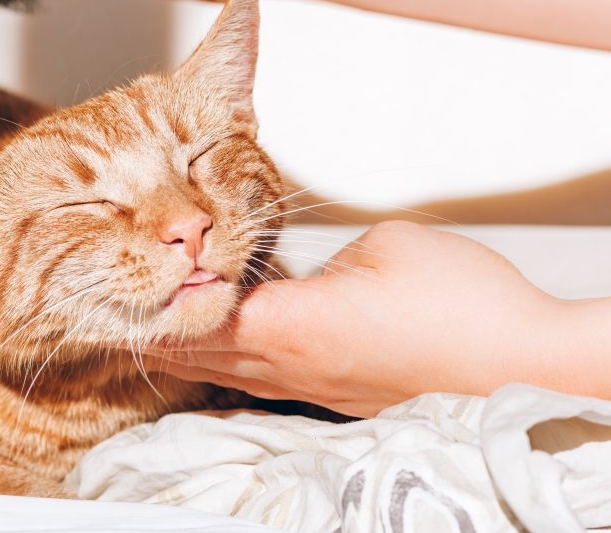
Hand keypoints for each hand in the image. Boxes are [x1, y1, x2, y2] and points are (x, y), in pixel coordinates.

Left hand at [144, 221, 568, 417]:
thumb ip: (327, 257)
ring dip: (191, 351)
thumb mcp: (384, 248)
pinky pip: (266, 382)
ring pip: (230, 373)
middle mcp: (292, 368)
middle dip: (158, 333)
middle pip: (200, 353)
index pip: (197, 317)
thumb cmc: (465, 309)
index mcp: (291, 327)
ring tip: (157, 334)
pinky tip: (233, 354)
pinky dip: (234, 364)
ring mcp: (315, 389)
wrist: (527, 368)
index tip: (126, 283)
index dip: (159, 300)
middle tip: (118, 315)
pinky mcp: (340, 396)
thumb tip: (310, 271)